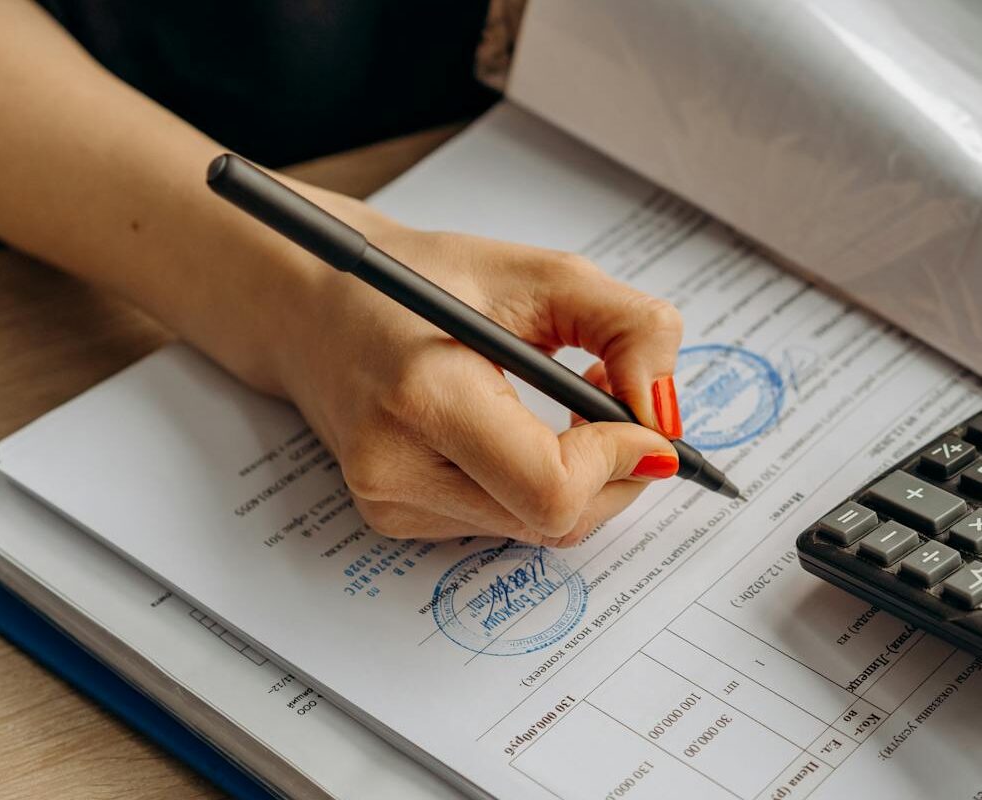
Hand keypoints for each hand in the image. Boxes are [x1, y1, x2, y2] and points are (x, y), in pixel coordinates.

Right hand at [271, 193, 685, 547]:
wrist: (315, 301)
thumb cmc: (424, 278)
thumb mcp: (540, 274)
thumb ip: (628, 329)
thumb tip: (666, 413)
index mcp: (425, 395)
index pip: (552, 487)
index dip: (619, 460)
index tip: (645, 422)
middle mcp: (396, 466)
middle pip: (555, 521)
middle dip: (614, 472)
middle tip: (617, 405)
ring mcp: (389, 502)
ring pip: (537, 529)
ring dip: (579, 478)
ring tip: (567, 408)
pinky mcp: (392, 519)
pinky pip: (503, 523)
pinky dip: (535, 485)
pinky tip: (518, 431)